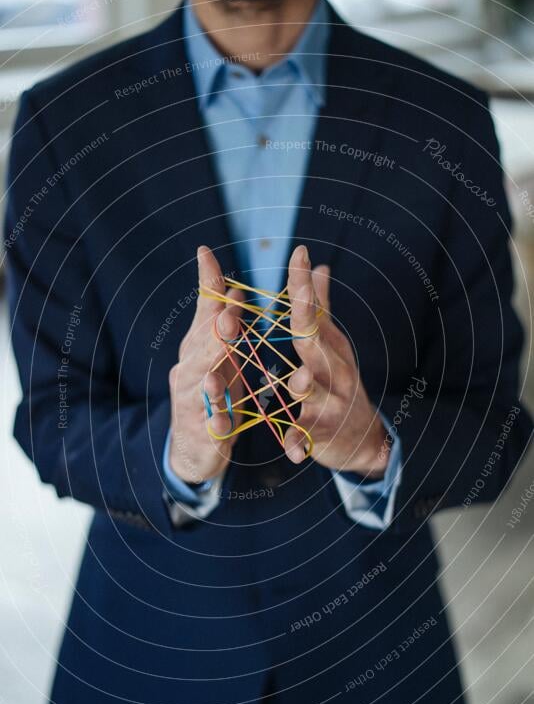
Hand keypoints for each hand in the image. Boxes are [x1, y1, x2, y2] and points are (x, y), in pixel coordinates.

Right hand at [168, 246, 242, 483]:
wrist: (192, 448)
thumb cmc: (212, 393)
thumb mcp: (218, 355)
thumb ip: (221, 321)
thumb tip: (229, 283)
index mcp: (197, 349)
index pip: (204, 313)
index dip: (207, 287)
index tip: (207, 254)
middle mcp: (190, 372)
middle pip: (201, 350)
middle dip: (215, 335)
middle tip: (229, 319)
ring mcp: (193, 404)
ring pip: (202, 390)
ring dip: (210, 381)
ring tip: (215, 376)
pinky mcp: (203, 435)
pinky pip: (211, 429)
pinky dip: (216, 426)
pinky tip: (223, 425)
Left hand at [284, 245, 389, 476]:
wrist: (365, 439)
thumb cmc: (339, 383)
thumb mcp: (332, 346)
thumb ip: (320, 309)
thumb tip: (318, 266)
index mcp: (328, 347)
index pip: (313, 310)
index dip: (304, 284)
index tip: (298, 252)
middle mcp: (332, 371)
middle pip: (314, 342)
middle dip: (304, 320)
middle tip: (295, 299)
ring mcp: (329, 402)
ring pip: (312, 391)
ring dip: (304, 385)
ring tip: (297, 380)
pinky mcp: (322, 434)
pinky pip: (308, 437)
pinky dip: (300, 443)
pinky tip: (293, 451)